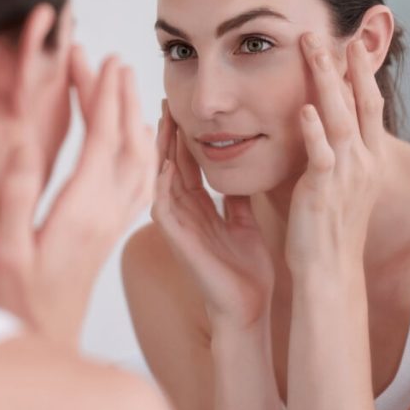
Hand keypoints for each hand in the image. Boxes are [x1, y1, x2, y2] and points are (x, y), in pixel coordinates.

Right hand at [0, 47, 155, 345]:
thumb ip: (18, 196)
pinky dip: (143, 151)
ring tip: (126, 87)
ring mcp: (112, 224)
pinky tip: (138, 142)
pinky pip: (140, 183)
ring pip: (139, 161)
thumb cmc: (17, 304)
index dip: (104, 97)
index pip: (101, 141)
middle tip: (112, 59)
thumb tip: (24, 141)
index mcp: (81, 212)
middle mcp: (105, 214)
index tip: (102, 62)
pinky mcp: (109, 233)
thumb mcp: (7, 251)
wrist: (45, 346)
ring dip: (135, 119)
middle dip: (120, 96)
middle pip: (125, 142)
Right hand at [151, 103, 273, 330]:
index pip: (186, 163)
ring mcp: (177, 226)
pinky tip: (164, 163)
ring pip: (161, 180)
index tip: (183, 105)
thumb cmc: (246, 271)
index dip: (184, 134)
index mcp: (198, 207)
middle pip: (169, 163)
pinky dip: (162, 185)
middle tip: (165, 101)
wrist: (249, 309)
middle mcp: (183, 213)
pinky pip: (162, 208)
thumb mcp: (245, 222)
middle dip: (167, 133)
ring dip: (160, 151)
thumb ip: (237, 198)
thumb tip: (241, 169)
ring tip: (161, 120)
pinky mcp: (176, 241)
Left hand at [285, 35, 384, 277]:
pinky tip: (304, 108)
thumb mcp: (337, 186)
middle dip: (349, 67)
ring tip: (315, 51)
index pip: (370, 108)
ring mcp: (346, 176)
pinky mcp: (323, 191)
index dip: (363, 75)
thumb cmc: (327, 231)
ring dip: (327, 82)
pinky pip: (321, 155)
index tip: (352, 45)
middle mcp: (363, 164)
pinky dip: (314, 131)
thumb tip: (315, 128)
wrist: (330, 271)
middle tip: (335, 33)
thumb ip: (330, 156)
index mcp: (368, 162)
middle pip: (361, 104)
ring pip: (340, 119)